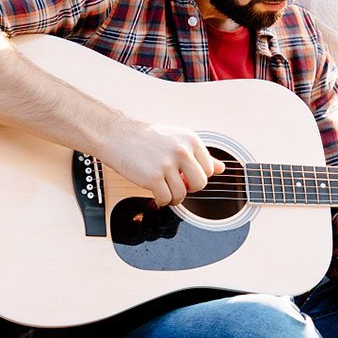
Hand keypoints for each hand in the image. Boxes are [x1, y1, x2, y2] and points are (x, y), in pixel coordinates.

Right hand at [99, 119, 224, 206]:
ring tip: (164, 189)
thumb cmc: (145, 139)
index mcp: (190, 139)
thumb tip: (221, 168)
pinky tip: (155, 193)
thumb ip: (199, 154)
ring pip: (182, 194)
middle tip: (177, 184)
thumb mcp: (176, 139)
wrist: (117, 136)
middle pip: (200, 184)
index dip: (197, 176)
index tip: (186, 175)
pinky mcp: (153, 177)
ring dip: (173, 197)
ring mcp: (167, 164)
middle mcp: (181, 150)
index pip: (209, 169)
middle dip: (189, 188)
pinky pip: (166, 199)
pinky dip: (161, 201)